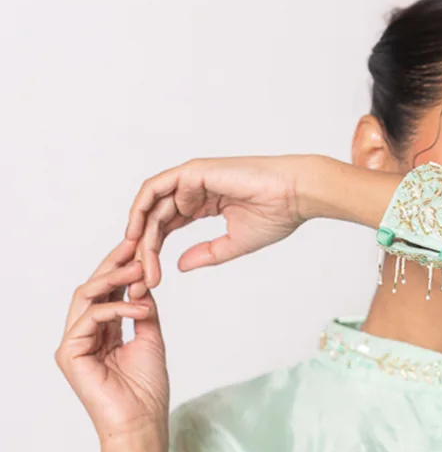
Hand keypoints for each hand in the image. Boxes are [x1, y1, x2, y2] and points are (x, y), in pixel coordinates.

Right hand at [54, 238, 169, 441]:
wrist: (142, 423)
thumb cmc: (147, 391)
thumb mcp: (151, 339)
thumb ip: (143, 311)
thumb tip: (143, 282)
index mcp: (103, 333)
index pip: (107, 292)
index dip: (121, 268)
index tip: (139, 247)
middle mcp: (84, 335)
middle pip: (93, 288)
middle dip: (114, 264)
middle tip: (134, 244)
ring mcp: (74, 343)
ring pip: (87, 297)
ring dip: (115, 279)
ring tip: (140, 270)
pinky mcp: (70, 353)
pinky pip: (91, 318)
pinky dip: (117, 307)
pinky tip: (142, 306)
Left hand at [123, 154, 313, 297]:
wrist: (294, 196)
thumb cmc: (276, 215)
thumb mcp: (233, 244)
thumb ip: (206, 254)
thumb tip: (178, 266)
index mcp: (204, 203)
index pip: (168, 226)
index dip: (155, 251)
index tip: (150, 279)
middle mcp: (194, 189)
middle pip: (156, 219)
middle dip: (145, 250)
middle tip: (141, 278)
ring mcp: (191, 179)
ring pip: (153, 207)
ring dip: (141, 234)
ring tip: (137, 262)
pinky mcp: (192, 172)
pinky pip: (155, 189)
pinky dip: (142, 209)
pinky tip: (137, 233)